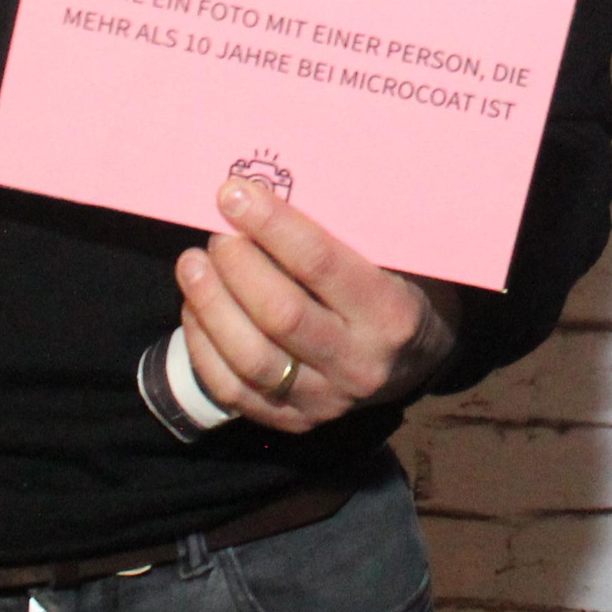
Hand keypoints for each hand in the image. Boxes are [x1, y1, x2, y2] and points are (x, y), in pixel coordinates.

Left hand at [174, 179, 459, 432]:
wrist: (419, 358)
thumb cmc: (401, 284)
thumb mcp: (396, 254)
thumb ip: (346, 231)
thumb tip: (271, 190)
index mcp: (391, 313)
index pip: (321, 265)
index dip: (273, 226)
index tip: (234, 193)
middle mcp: (360, 363)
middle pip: (280, 316)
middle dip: (237, 267)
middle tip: (217, 233)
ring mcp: (327, 400)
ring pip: (251, 359)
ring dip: (211, 306)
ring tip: (193, 265)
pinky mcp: (295, 421)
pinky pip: (234, 392)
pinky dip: (203, 348)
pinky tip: (195, 310)